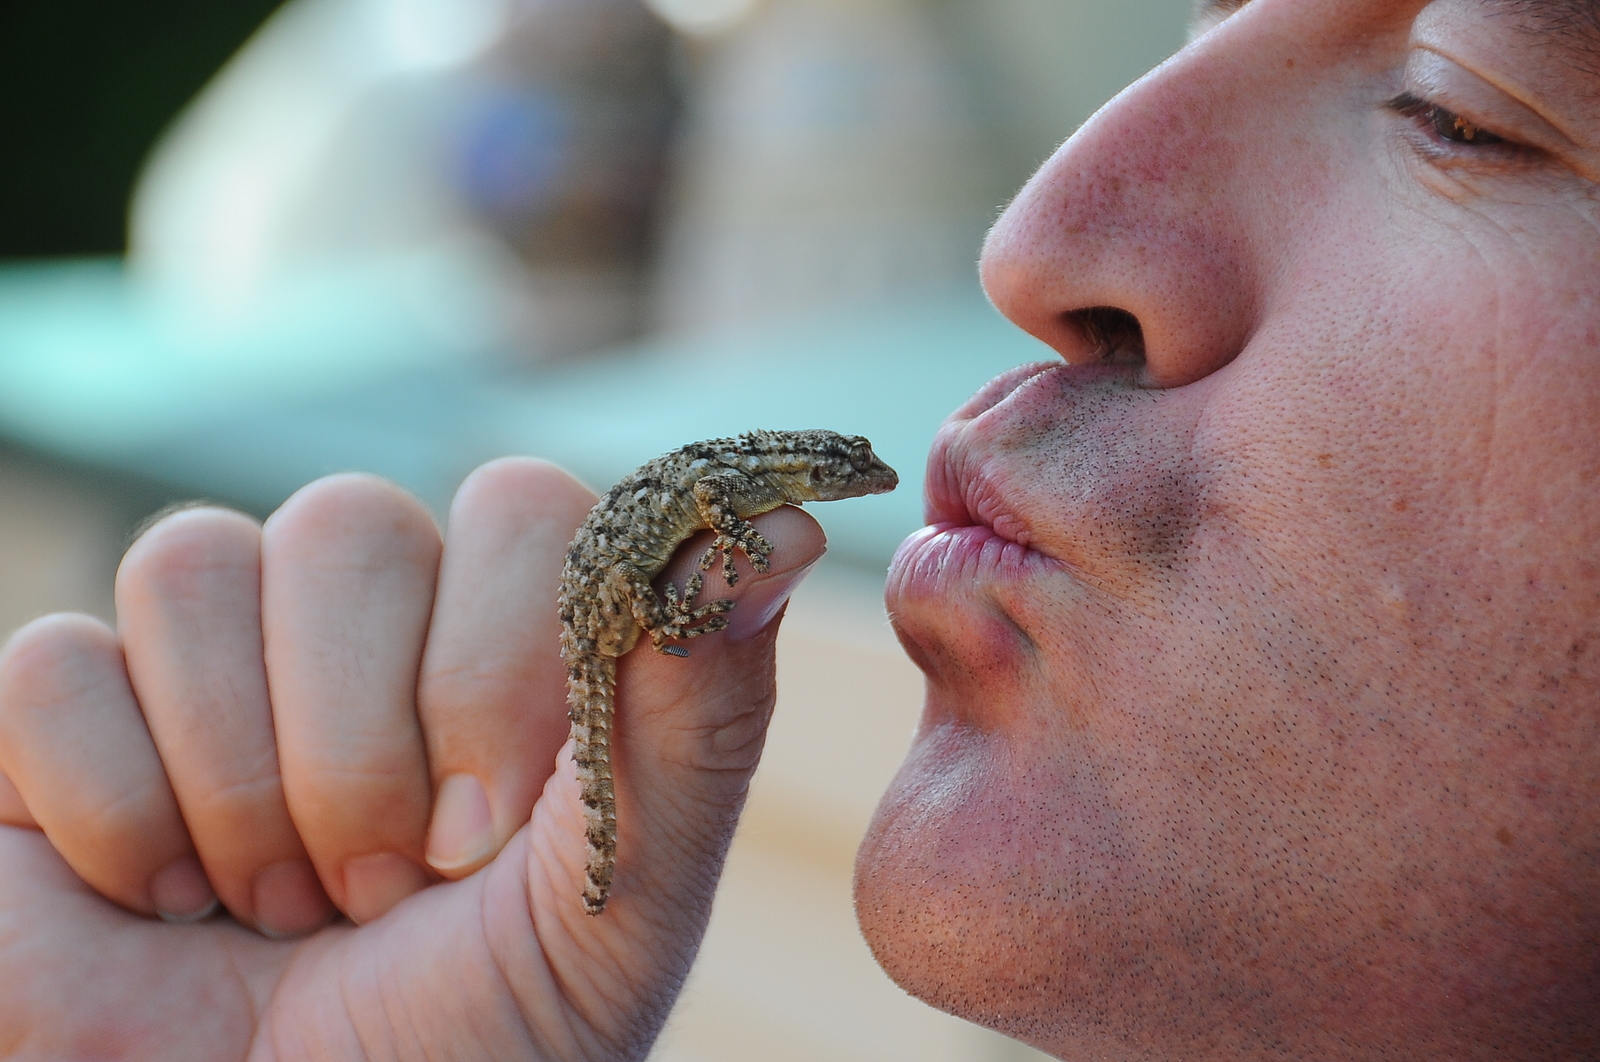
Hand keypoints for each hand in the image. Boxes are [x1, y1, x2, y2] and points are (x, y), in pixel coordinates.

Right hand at [0, 458, 823, 1059]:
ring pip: (193, 560)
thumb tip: (777, 523)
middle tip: (382, 889)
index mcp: (504, 638)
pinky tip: (163, 903)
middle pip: (347, 521)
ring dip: (243, 786)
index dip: (495, 667)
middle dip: (362, 750)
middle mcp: (360, 618)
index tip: (490, 834)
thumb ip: (695, 716)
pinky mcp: (63, 714)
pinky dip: (117, 820)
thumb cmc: (478, 1041)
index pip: (517, 507)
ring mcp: (207, 655)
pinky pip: (58, 667)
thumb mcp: (616, 902)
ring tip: (279, 906)